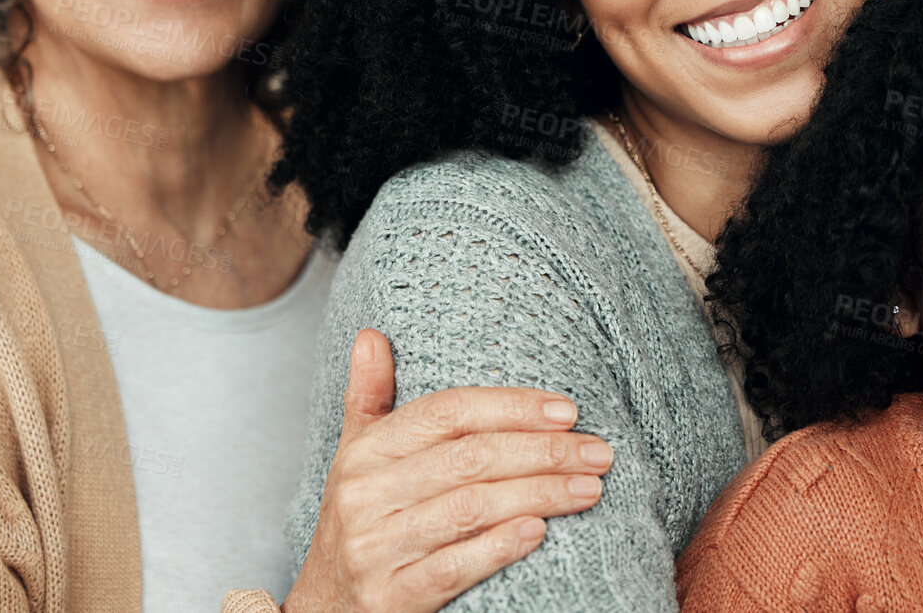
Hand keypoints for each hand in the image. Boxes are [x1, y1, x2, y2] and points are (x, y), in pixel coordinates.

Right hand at [283, 329, 613, 612]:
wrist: (325, 610)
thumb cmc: (359, 522)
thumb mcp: (355, 457)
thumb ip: (368, 397)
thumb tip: (372, 336)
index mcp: (364, 451)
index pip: (448, 411)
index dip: (511, 406)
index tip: (567, 411)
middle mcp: (364, 494)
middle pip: (469, 458)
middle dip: (543, 452)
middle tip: (597, 452)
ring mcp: (375, 548)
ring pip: (470, 508)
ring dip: (539, 495)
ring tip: (589, 489)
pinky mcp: (390, 597)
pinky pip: (452, 567)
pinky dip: (500, 547)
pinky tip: (539, 532)